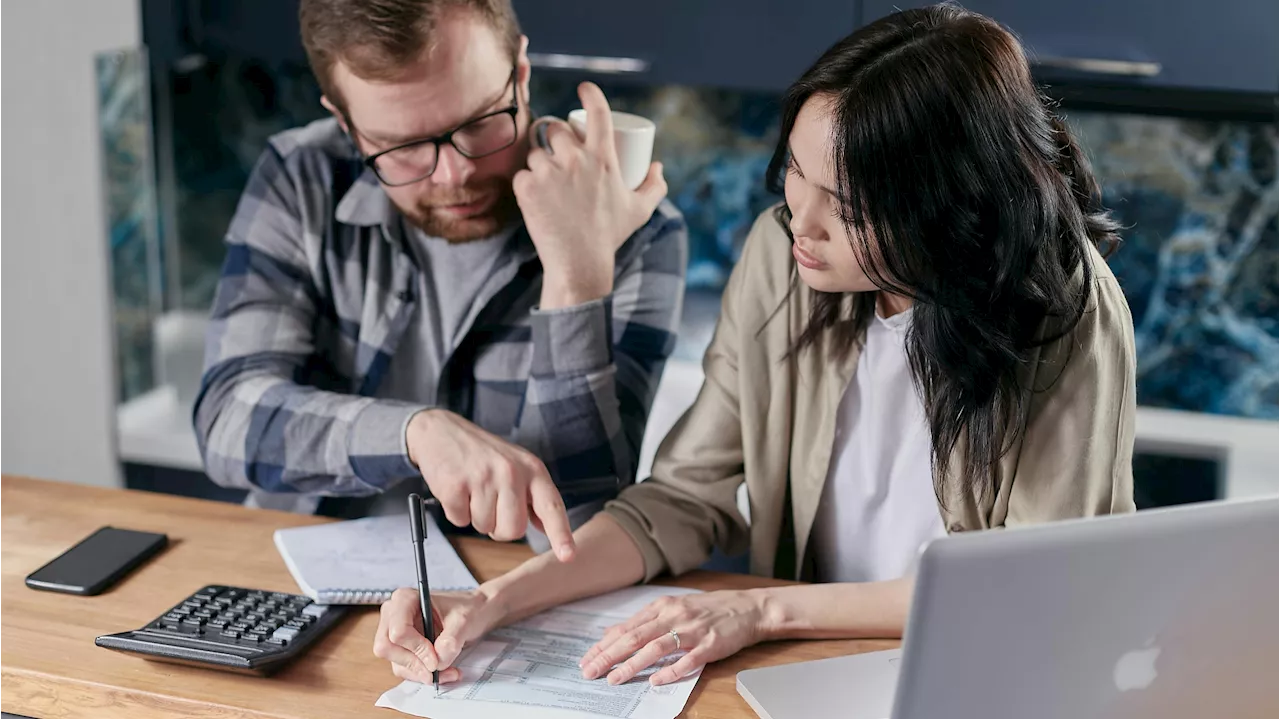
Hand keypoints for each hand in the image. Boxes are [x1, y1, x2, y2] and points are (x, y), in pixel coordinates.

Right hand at [373, 587, 506, 684]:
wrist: (475, 613)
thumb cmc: (468, 609)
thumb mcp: (463, 621)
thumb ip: (450, 641)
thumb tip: (437, 662)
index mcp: (405, 599)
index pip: (398, 631)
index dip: (416, 649)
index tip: (436, 659)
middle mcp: (393, 615)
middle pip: (387, 648)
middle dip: (414, 663)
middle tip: (437, 670)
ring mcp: (394, 632)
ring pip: (396, 662)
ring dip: (421, 673)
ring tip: (449, 672)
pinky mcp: (402, 648)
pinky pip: (404, 668)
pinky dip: (423, 674)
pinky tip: (444, 672)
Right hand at [406, 409, 575, 560]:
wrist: (441, 430)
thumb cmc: (483, 454)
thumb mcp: (517, 465)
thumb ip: (533, 496)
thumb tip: (546, 527)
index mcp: (532, 469)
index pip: (551, 506)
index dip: (561, 534)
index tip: (568, 555)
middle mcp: (511, 472)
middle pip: (513, 530)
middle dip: (499, 528)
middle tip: (490, 504)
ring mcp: (483, 477)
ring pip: (485, 527)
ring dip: (476, 517)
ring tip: (472, 490)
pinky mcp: (455, 485)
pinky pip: (460, 521)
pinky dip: (456, 512)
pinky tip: (457, 489)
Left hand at [514, 81, 667, 307]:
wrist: (579, 263)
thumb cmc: (610, 236)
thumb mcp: (639, 210)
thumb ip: (654, 186)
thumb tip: (657, 166)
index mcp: (603, 159)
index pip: (598, 113)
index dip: (591, 94)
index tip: (584, 88)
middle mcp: (575, 160)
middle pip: (557, 130)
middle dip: (556, 139)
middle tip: (559, 158)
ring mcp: (549, 173)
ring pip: (536, 153)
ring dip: (540, 163)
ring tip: (548, 184)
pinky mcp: (527, 188)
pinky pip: (522, 175)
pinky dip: (526, 184)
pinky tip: (534, 197)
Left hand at [579, 590, 767, 685]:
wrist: (748, 607)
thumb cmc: (708, 609)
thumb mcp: (672, 608)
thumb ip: (643, 621)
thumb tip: (611, 633)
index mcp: (662, 607)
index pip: (626, 628)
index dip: (604, 645)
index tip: (586, 659)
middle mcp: (674, 615)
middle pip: (635, 637)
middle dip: (609, 656)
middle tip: (590, 672)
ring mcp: (692, 630)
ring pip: (656, 648)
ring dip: (632, 664)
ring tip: (615, 679)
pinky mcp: (709, 644)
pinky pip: (687, 660)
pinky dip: (670, 671)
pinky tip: (655, 681)